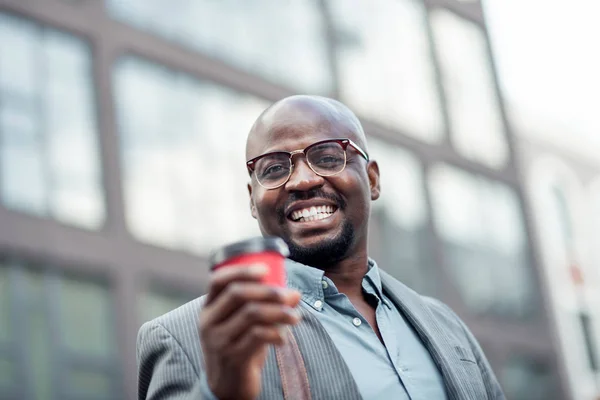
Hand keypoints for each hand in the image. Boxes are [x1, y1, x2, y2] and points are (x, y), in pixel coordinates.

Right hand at [199, 264, 301, 399]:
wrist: (227, 387)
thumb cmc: (238, 347)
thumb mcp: (240, 325)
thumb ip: (260, 307)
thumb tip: (294, 293)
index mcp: (208, 308)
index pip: (219, 280)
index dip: (242, 270)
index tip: (265, 268)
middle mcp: (209, 322)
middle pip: (238, 294)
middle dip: (269, 291)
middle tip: (291, 296)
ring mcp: (219, 340)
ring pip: (252, 314)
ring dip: (279, 312)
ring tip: (295, 316)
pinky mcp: (232, 357)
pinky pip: (257, 336)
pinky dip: (276, 333)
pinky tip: (284, 338)